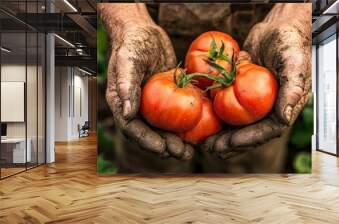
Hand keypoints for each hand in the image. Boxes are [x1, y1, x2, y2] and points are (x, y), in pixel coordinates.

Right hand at [99, 4, 193, 159]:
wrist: (147, 33)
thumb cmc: (133, 43)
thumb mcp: (128, 59)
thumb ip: (126, 83)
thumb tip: (127, 112)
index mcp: (122, 103)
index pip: (132, 129)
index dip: (147, 141)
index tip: (162, 149)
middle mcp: (137, 108)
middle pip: (150, 134)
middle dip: (165, 147)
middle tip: (182, 154)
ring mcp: (152, 105)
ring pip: (163, 129)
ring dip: (175, 142)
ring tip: (190, 151)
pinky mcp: (167, 99)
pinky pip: (175, 116)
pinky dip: (184, 126)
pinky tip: (198, 132)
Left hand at [203, 3, 311, 158]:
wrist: (277, 27)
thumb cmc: (289, 42)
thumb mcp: (294, 62)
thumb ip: (292, 89)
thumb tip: (285, 119)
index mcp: (285, 106)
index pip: (266, 131)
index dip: (247, 140)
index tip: (228, 145)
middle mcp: (270, 108)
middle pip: (249, 132)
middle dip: (230, 143)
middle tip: (209, 149)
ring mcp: (256, 101)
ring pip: (237, 123)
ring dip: (221, 134)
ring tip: (203, 142)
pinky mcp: (243, 91)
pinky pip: (229, 106)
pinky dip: (217, 114)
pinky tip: (201, 118)